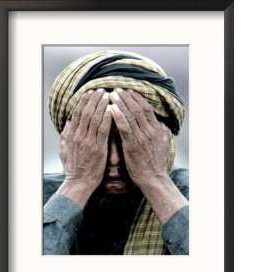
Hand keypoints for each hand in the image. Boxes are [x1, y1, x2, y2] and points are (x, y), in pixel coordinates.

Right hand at [57, 89, 111, 206]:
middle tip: (101, 89)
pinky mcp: (98, 149)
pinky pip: (103, 130)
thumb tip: (67, 123)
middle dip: (94, 99)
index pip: (77, 114)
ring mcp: (88, 142)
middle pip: (86, 112)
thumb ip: (65, 136)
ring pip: (95, 118)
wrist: (79, 183)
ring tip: (107, 94)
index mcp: (71, 136)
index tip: (90, 92)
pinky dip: (107, 118)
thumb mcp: (64, 150)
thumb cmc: (74, 168)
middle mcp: (79, 136)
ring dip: (101, 105)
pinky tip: (112, 109)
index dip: (83, 101)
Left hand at [109, 88, 187, 222]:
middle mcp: (149, 131)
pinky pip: (124, 127)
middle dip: (127, 97)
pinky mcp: (132, 145)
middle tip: (117, 88)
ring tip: (112, 94)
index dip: (137, 98)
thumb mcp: (163, 144)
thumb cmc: (155, 163)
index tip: (128, 91)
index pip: (146, 108)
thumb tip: (161, 123)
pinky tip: (111, 108)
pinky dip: (118, 116)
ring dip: (121, 103)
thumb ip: (162, 132)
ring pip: (130, 115)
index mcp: (156, 129)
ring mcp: (141, 137)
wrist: (153, 178)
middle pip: (137, 108)